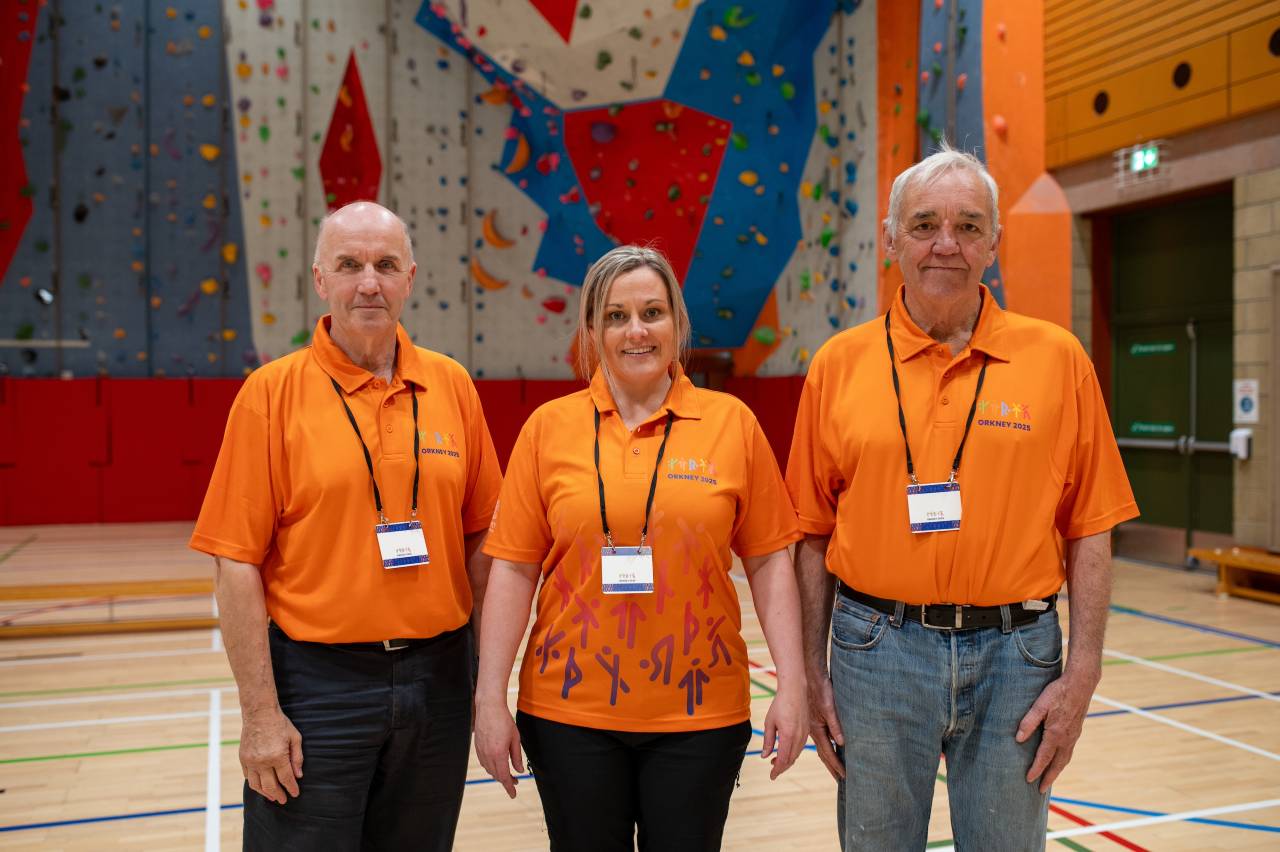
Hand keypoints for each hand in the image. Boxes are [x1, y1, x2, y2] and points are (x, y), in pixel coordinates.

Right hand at [239, 706, 302, 804]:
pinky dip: (255, 784)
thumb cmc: (280, 724)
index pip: (286, 778)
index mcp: (277, 756)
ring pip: (256, 785)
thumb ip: (297, 758)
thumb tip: (298, 775)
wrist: (259, 713)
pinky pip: (248, 777)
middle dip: (278, 795)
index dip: (291, 788)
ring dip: (265, 793)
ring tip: (272, 796)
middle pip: (270, 786)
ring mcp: (250, 761)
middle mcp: (262, 761)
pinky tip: (261, 785)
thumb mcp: (295, 738)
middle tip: (284, 800)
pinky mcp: (243, 759)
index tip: (295, 794)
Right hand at [474, 699, 523, 798]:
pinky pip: (483, 763)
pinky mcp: (477, 747)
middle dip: (505, 781)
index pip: (504, 776)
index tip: (513, 794)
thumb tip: (519, 770)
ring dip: (498, 774)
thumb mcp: (515, 739)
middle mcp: (488, 755)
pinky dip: (490, 767)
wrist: (489, 708)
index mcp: (499, 753)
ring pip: (489, 770)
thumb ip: (517, 756)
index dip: (509, 787)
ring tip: (507, 774)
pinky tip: (496, 766)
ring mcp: (481, 751)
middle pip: (496, 775)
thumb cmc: (504, 721)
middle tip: (515, 782)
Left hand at [761, 679, 807, 779]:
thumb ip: (768, 741)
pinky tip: (786, 751)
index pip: (783, 759)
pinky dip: (793, 753)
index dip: (777, 770)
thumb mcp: (770, 722)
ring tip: (776, 761)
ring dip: (787, 760)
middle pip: (791, 759)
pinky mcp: (807, 730)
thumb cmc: (780, 704)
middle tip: (773, 771)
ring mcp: (804, 734)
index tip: (772, 776)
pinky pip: (800, 747)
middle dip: (782, 767)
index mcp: (788, 736)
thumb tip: (765, 756)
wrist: (795, 690)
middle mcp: (798, 737)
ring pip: (796, 754)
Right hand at [807, 673, 844, 780]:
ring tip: (835, 769)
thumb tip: (841, 743)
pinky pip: (821, 740)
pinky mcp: (813, 722)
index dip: (836, 765)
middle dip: (832, 767)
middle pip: (823, 754)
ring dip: (829, 760)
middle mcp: (812, 731)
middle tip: (840, 780)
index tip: (844, 777)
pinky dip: (826, 749)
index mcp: (816, 729)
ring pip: (821, 748)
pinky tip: (830, 749)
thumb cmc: (820, 690)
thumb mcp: (830, 708)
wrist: (809, 678)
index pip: (828, 752)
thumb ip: (835, 726)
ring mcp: (812, 727)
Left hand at [1016, 671, 1096, 792]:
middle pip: (1057, 764)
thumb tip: (1018, 739)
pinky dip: (1063, 760)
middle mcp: (1066, 738)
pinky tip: (1059, 760)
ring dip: (1057, 770)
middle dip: (1049, 777)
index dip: (1036, 770)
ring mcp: (1074, 735)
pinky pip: (1069, 751)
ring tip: (1049, 778)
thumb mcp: (1039, 705)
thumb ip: (1029, 722)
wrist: (1081, 684)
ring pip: (1065, 759)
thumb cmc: (1057, 692)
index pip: (1044, 757)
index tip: (1029, 780)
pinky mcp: (1077, 731)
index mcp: (1055, 734)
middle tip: (1041, 789)